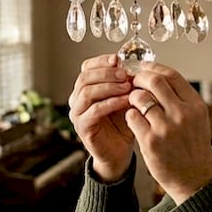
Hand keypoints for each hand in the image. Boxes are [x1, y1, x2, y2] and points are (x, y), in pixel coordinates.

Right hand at [68, 54, 134, 180]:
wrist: (119, 153)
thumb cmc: (122, 125)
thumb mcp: (125, 99)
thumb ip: (126, 84)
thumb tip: (135, 66)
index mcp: (85, 89)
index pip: (87, 67)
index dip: (101, 61)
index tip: (117, 59)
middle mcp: (77, 100)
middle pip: (85, 77)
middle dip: (106, 73)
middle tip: (125, 74)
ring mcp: (77, 113)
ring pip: (87, 92)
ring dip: (109, 86)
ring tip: (127, 86)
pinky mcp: (82, 127)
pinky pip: (94, 110)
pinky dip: (110, 103)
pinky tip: (125, 101)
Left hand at [125, 62, 211, 202]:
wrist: (194, 180)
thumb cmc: (193, 149)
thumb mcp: (197, 120)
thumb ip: (182, 100)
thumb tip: (159, 78)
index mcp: (195, 106)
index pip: (172, 75)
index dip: (154, 68)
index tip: (144, 68)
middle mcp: (182, 114)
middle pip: (154, 81)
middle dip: (139, 78)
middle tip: (133, 83)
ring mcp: (166, 127)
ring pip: (139, 97)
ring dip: (132, 97)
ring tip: (133, 104)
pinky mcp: (150, 141)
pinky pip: (131, 116)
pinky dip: (129, 115)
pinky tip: (133, 121)